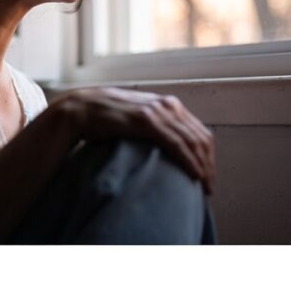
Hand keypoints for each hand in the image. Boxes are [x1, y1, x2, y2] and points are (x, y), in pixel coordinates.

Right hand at [48, 87, 215, 194]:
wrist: (81, 109)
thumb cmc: (106, 119)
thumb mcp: (137, 122)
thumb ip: (153, 129)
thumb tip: (164, 150)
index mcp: (168, 105)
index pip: (198, 131)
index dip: (207, 155)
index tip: (208, 175)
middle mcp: (167, 105)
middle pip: (200, 137)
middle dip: (209, 163)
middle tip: (210, 186)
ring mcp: (157, 110)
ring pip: (192, 141)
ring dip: (203, 165)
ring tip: (205, 185)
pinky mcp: (146, 120)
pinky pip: (176, 142)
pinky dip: (189, 159)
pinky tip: (195, 173)